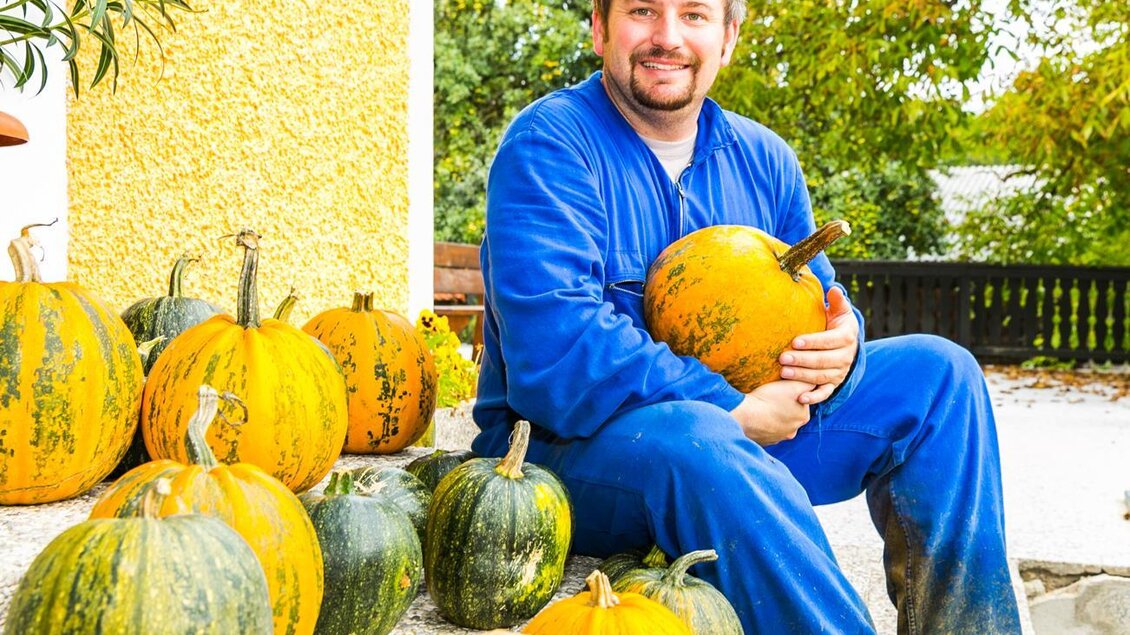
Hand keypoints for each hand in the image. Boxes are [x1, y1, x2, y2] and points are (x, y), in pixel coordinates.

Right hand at [730, 380, 814, 445]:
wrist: (745, 416)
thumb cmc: (769, 398)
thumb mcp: (794, 385)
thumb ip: (807, 383)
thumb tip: (813, 382)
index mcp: (803, 418)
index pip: (801, 402)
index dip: (791, 393)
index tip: (780, 389)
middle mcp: (793, 431)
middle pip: (790, 414)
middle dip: (783, 407)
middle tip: (770, 397)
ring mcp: (777, 439)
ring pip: (777, 424)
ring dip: (772, 417)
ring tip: (761, 407)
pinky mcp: (763, 442)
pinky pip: (765, 431)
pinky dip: (762, 424)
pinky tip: (755, 416)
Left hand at [778, 287, 858, 405]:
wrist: (847, 344)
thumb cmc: (837, 323)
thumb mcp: (840, 311)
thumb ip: (838, 302)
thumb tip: (834, 290)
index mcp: (846, 337)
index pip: (830, 341)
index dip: (813, 342)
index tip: (795, 341)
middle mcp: (845, 357)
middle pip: (823, 360)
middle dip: (802, 360)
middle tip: (782, 358)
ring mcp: (839, 372)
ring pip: (821, 376)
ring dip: (802, 376)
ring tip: (783, 373)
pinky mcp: (834, 383)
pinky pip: (825, 393)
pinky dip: (814, 398)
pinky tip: (800, 399)